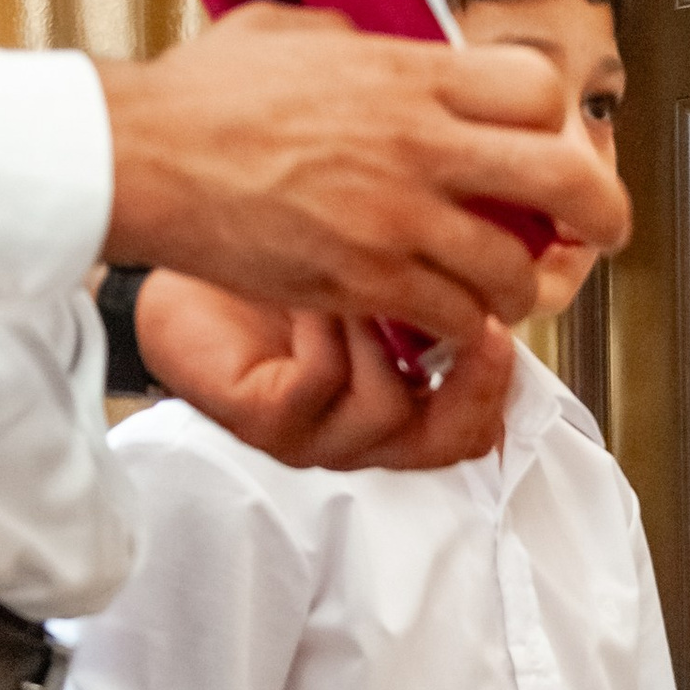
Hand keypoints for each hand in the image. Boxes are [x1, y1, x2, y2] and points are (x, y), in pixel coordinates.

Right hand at [98, 5, 630, 346]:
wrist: (145, 156)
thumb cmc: (204, 96)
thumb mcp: (296, 30)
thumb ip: (362, 39)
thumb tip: (391, 46)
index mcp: (411, 74)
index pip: (540, 90)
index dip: (559, 120)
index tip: (553, 140)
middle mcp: (421, 144)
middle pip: (566, 178)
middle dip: (601, 212)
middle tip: (603, 230)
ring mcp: (399, 218)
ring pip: (516, 268)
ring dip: (519, 286)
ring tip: (503, 288)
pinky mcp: (369, 280)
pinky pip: (456, 318)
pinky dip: (462, 326)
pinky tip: (447, 319)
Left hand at [131, 274, 526, 472]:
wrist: (177, 246)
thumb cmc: (272, 248)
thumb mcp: (375, 257)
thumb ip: (437, 273)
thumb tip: (513, 249)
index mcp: (398, 401)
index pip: (477, 423)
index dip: (503, 381)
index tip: (508, 316)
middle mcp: (361, 430)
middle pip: (451, 443)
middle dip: (476, 383)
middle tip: (481, 323)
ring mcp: (314, 434)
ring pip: (389, 412)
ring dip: (386, 334)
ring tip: (369, 271)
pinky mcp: (264, 422)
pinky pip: (321, 384)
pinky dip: (328, 328)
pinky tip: (316, 278)